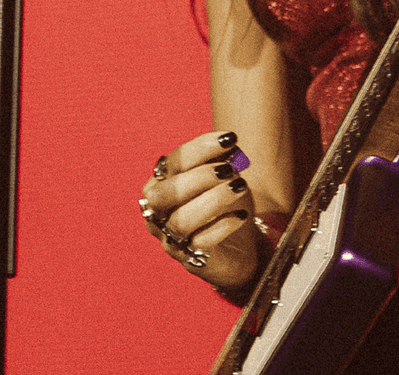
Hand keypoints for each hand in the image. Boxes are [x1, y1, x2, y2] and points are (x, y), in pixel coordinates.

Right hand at [138, 131, 260, 291]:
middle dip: (199, 177)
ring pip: (181, 220)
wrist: (236, 248)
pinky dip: (223, 226)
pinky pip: (200, 243)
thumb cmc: (223, 207)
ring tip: (239, 187)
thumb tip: (229, 146)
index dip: (201, 148)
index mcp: (161, 185)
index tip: (230, 139)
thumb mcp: (222, 180)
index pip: (173, 162)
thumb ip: (220, 162)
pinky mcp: (190, 259)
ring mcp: (171, 238)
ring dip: (213, 200)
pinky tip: (241, 216)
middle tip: (229, 169)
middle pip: (164, 193)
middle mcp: (158, 213)